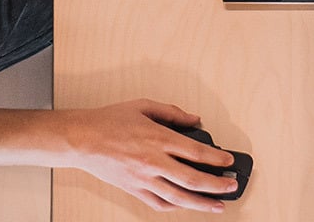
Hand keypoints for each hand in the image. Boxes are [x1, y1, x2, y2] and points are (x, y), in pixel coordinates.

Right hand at [59, 99, 238, 211]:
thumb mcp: (143, 106)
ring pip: (179, 197)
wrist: (82, 139)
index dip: (216, 158)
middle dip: (216, 185)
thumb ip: (172, 112)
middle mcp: (153, 161)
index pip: (195, 152)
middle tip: (232, 186)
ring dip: (201, 203)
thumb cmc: (110, 121)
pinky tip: (186, 206)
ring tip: (218, 206)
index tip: (228, 161)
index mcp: (158, 138)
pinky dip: (175, 207)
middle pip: (192, 179)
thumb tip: (194, 119)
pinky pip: (158, 203)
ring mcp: (143, 179)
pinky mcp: (134, 189)